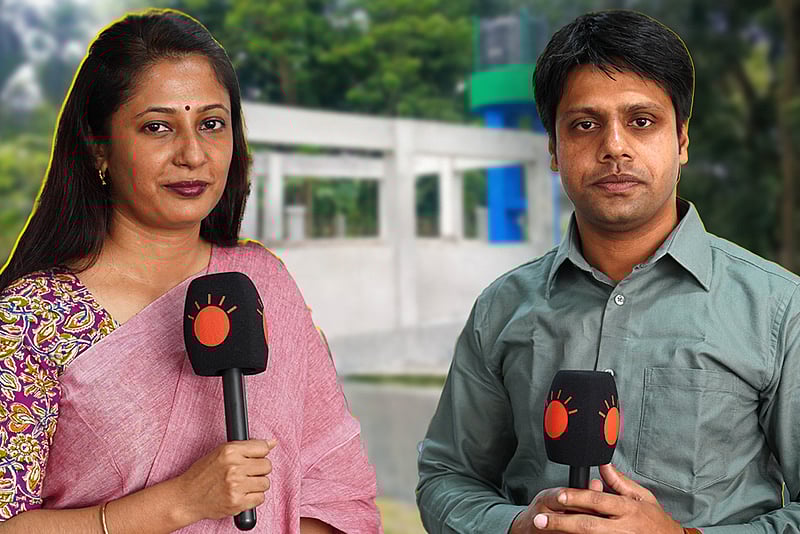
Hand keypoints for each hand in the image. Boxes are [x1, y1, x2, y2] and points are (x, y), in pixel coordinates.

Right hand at [176, 439, 277, 522]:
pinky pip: (260, 498)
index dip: (260, 454)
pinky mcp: (237, 502)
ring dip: (257, 485)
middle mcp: (234, 467)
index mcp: (230, 451)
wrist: (187, 497)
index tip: (254, 459)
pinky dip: (253, 498)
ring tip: (243, 484)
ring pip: (265, 483)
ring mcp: (236, 486)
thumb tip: (272, 443)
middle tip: (246, 473)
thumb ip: (248, 446)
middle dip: (259, 470)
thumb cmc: (203, 474)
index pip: (263, 448)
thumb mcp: (221, 452)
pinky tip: (242, 494)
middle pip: (267, 466)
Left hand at [528, 464, 683, 533]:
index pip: (597, 501)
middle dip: (561, 522)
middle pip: (587, 524)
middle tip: (541, 519)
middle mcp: (622, 528)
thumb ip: (619, 482)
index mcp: (627, 509)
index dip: (577, 497)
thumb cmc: (655, 521)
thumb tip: (602, 464)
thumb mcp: (642, 497)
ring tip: (547, 529)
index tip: (558, 495)